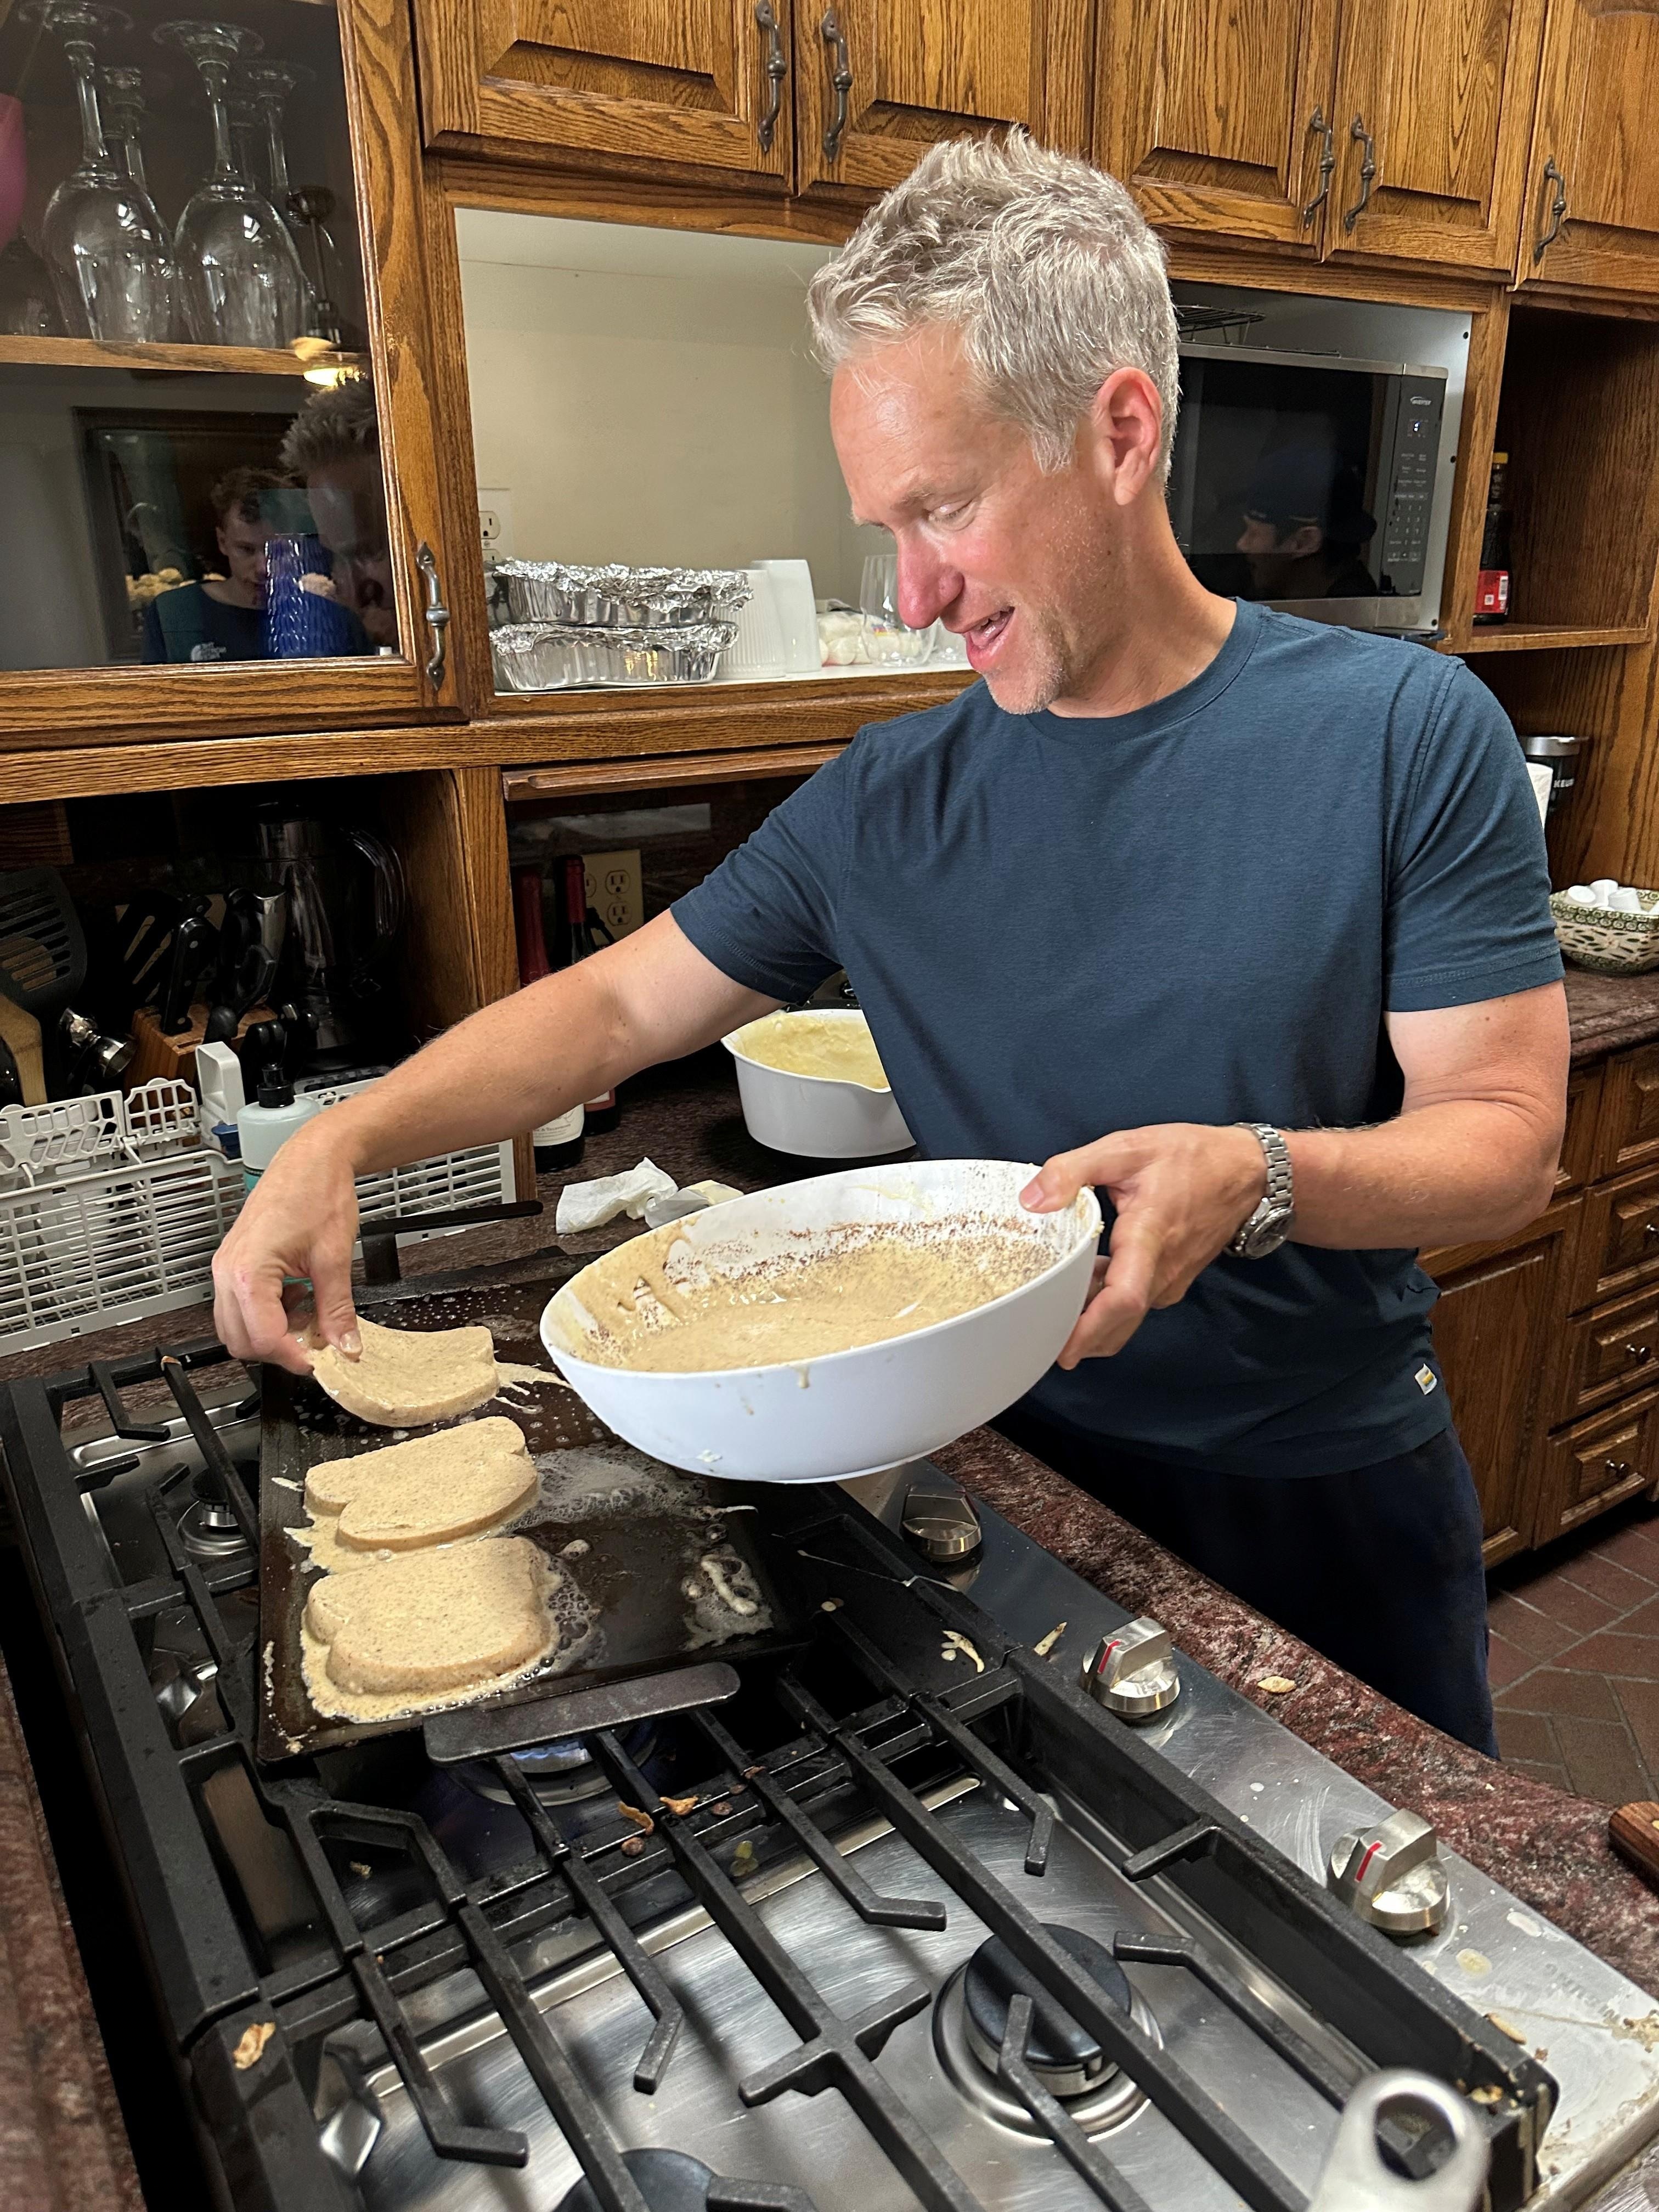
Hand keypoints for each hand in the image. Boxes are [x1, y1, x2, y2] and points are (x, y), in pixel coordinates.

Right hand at [212, 1121, 362, 1374]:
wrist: (311, 1159)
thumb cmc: (317, 1192)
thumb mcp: (335, 1257)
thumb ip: (337, 1309)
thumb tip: (345, 1346)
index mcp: (247, 1271)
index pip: (263, 1338)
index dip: (294, 1357)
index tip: (320, 1363)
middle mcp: (227, 1272)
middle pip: (241, 1341)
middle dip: (279, 1349)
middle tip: (316, 1342)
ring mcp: (227, 1268)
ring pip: (236, 1327)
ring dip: (272, 1333)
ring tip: (309, 1314)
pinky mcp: (235, 1264)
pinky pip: (241, 1306)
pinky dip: (268, 1314)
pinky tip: (297, 1298)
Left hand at [1021, 1124, 1267, 1364]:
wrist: (1247, 1172)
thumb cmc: (1193, 1158)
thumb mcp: (1126, 1149)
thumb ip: (1074, 1170)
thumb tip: (1032, 1199)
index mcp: (1149, 1238)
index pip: (1123, 1298)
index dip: (1091, 1328)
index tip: (1064, 1349)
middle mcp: (1163, 1271)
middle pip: (1119, 1321)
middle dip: (1079, 1337)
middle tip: (1038, 1337)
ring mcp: (1169, 1280)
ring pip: (1125, 1317)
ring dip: (1091, 1321)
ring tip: (1051, 1309)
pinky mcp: (1171, 1279)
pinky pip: (1134, 1302)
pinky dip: (1106, 1304)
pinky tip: (1082, 1282)